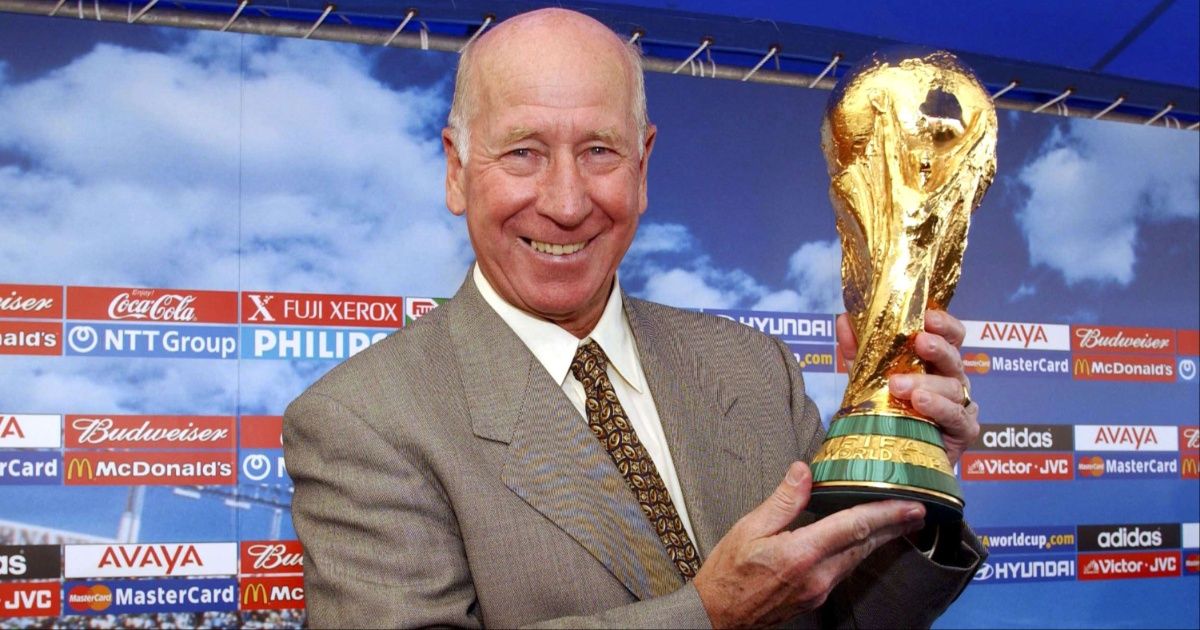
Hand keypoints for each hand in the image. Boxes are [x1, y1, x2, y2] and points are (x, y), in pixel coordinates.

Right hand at [693, 462, 925, 627]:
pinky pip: (844, 569)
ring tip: (898, 522)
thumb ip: (783, 500)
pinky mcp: (815, 597)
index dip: (885, 514)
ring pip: (857, 559)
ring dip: (880, 539)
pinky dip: (859, 551)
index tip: (909, 504)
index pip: (854, 527)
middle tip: (918, 510)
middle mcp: (817, 575)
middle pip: (864, 545)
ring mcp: (819, 590)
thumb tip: (804, 471)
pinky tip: (864, 542)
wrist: (717, 616)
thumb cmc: (728, 572)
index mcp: (800, 554)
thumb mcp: (749, 528)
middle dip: (894, 526)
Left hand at [835, 310, 979, 465]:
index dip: (944, 324)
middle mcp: (952, 380)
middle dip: (937, 347)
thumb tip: (844, 318)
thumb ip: (859, 350)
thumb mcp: (870, 378)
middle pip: (954, 357)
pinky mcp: (964, 430)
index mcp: (936, 363)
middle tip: (920, 341)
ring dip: (927, 383)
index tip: (928, 316)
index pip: (950, 336)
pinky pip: (956, 416)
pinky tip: (921, 403)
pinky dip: (939, 408)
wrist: (898, 457)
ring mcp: (961, 405)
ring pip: (952, 387)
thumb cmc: (891, 413)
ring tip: (900, 385)